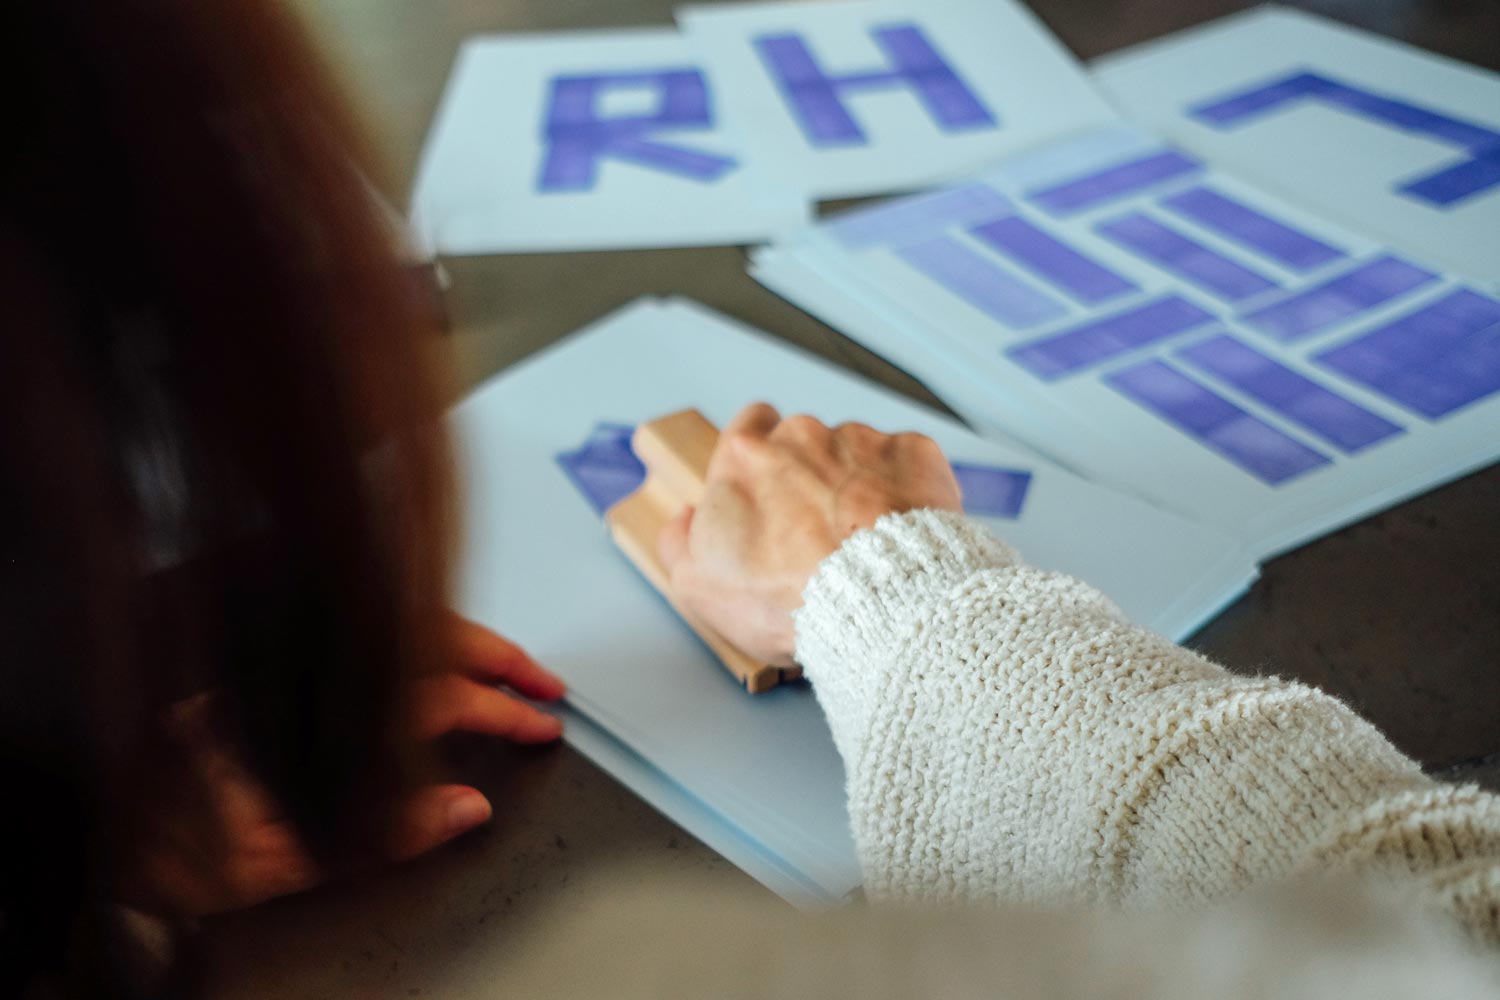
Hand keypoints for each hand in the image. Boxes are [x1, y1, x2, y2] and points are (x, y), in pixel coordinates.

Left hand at [127, 617, 564, 916]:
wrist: (92, 809)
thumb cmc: (165, 837)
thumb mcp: (280, 858)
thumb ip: (384, 833)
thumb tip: (465, 807)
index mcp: (324, 708)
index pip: (438, 694)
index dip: (500, 712)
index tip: (539, 725)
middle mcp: (311, 659)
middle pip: (428, 637)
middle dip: (500, 660)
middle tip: (546, 687)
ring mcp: (297, 645)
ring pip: (397, 616)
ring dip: (462, 638)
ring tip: (505, 662)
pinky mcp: (278, 645)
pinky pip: (366, 618)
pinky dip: (414, 629)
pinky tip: (428, 647)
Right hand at [658, 404, 961, 666]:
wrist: (875, 606)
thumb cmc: (786, 598)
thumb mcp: (700, 585)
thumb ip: (680, 541)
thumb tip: (685, 519)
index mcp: (746, 455)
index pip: (749, 426)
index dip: (758, 459)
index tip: (769, 490)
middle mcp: (803, 435)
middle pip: (805, 442)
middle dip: (810, 476)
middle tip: (817, 531)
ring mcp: (862, 440)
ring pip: (856, 453)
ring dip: (857, 484)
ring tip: (863, 541)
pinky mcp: (914, 454)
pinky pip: (906, 463)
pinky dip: (903, 490)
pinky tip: (898, 531)